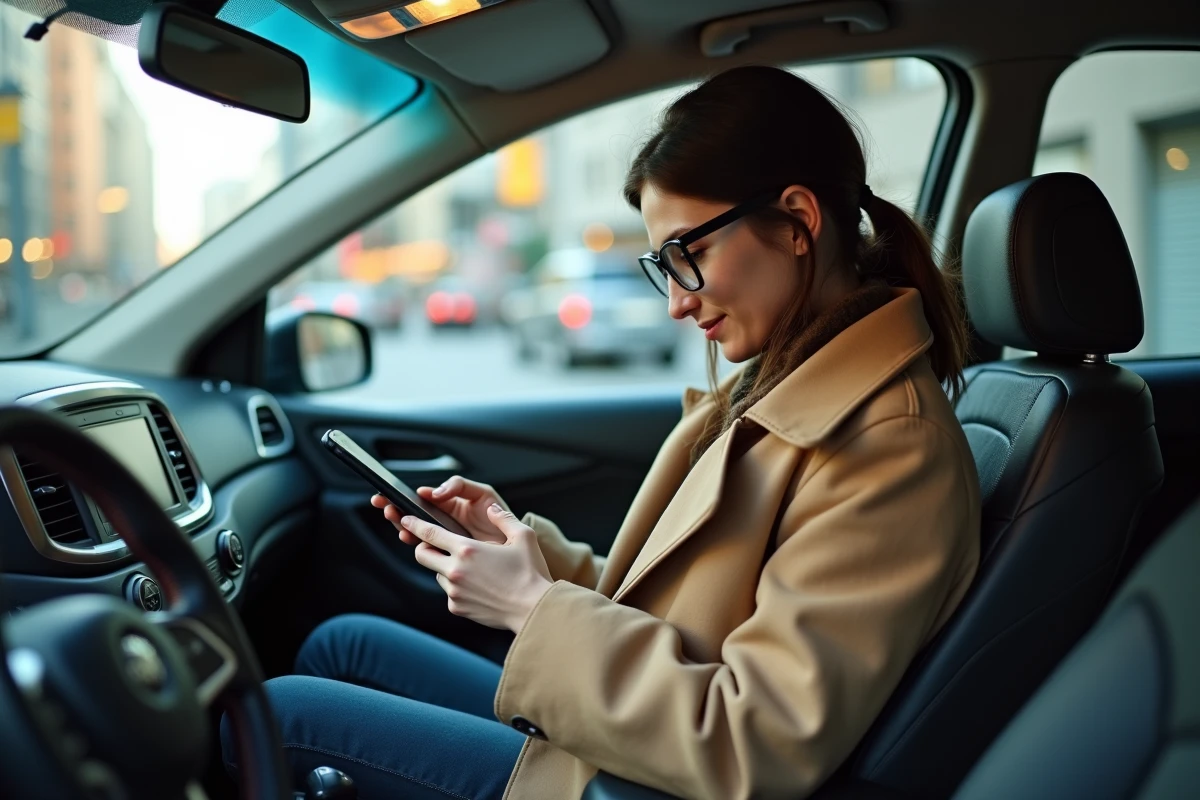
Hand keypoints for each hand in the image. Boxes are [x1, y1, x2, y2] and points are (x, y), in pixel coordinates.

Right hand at [372, 475, 509, 543]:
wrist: (518, 549)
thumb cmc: (501, 518)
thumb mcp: (482, 493)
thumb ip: (459, 486)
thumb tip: (435, 493)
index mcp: (451, 504)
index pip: (423, 498)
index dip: (406, 495)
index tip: (396, 494)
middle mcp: (445, 521)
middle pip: (413, 514)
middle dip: (396, 507)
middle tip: (382, 503)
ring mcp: (445, 539)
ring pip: (416, 531)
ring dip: (401, 524)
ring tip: (393, 518)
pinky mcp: (448, 555)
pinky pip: (427, 549)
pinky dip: (415, 542)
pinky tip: (408, 537)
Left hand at [399, 504, 553, 632]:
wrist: (533, 610)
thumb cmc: (531, 573)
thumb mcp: (524, 537)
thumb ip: (504, 518)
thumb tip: (492, 509)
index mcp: (468, 550)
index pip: (429, 533)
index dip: (414, 523)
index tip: (406, 518)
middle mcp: (455, 570)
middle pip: (421, 554)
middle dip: (423, 546)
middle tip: (435, 544)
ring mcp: (454, 591)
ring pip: (436, 574)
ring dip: (444, 568)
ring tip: (469, 568)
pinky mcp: (457, 607)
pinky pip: (449, 592)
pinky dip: (456, 587)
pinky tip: (477, 586)